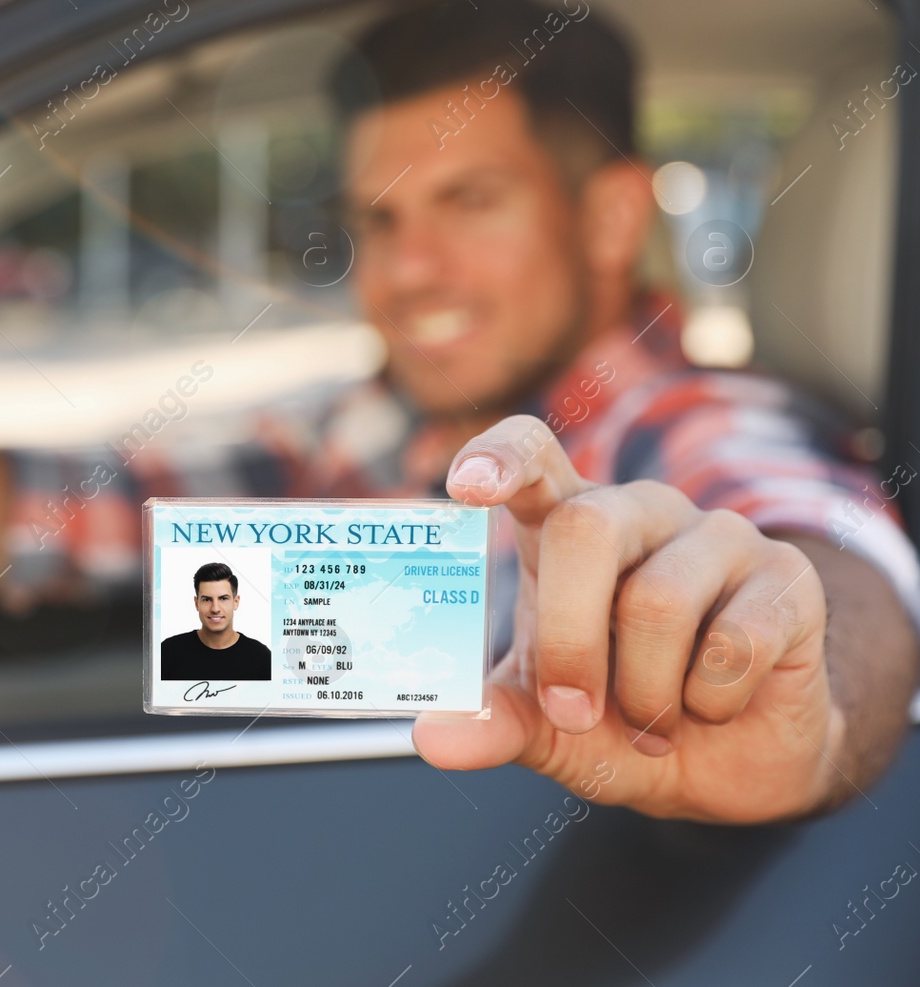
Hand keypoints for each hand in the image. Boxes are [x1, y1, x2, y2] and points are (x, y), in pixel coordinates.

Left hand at [414, 415, 842, 822]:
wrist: (726, 766)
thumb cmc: (619, 718)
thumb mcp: (544, 726)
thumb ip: (492, 720)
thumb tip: (432, 737)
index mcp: (566, 525)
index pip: (532, 454)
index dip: (499, 457)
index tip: (465, 487)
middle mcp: (640, 512)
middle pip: (584, 528)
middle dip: (567, 638)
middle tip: (574, 711)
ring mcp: (718, 535)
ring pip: (657, 600)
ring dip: (644, 691)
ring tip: (651, 722)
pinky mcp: (787, 578)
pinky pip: (735, 642)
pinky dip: (710, 701)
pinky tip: (713, 707)